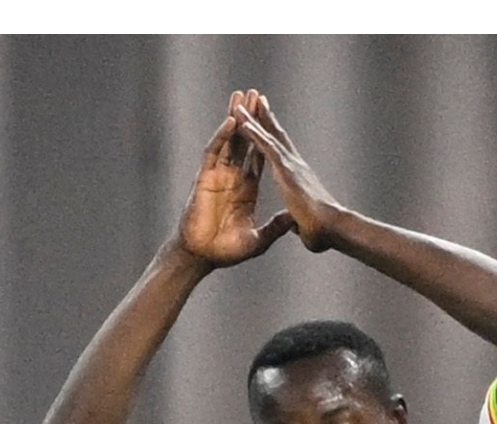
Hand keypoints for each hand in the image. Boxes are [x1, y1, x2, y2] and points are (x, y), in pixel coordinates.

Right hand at [174, 92, 293, 268]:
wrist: (203, 257)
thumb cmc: (226, 250)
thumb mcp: (258, 238)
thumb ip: (275, 227)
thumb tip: (293, 219)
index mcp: (246, 189)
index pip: (258, 157)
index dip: (265, 139)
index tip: (273, 121)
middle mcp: (232, 178)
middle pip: (243, 140)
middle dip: (250, 118)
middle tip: (256, 94)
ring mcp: (218, 175)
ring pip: (228, 139)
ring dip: (235, 117)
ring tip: (241, 95)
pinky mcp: (205, 178)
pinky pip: (214, 152)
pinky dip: (222, 135)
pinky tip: (231, 120)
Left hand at [232, 91, 349, 253]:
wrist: (332, 229)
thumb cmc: (324, 231)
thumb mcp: (304, 223)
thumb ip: (296, 219)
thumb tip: (294, 224)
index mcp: (298, 178)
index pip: (283, 154)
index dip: (274, 138)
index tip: (268, 125)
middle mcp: (296, 166)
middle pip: (277, 137)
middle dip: (266, 118)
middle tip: (258, 100)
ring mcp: (290, 164)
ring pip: (268, 136)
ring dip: (254, 119)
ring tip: (240, 103)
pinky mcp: (285, 168)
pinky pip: (265, 146)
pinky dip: (253, 132)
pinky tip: (242, 120)